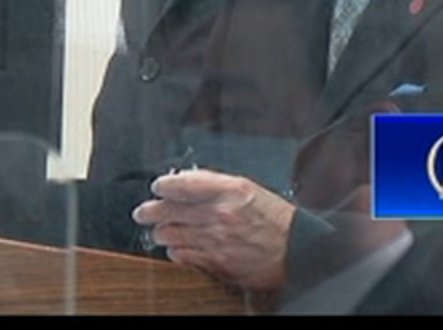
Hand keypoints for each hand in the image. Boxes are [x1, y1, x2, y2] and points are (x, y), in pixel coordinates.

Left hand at [132, 168, 293, 291]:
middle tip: (144, 212)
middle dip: (150, 211)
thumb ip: (213, 183)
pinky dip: (175, 252)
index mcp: (230, 191)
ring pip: (170, 235)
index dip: (163, 185)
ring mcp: (217, 241)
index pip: (182, 184)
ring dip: (161, 232)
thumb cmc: (274, 218)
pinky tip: (177, 248)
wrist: (298, 250)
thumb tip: (182, 180)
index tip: (158, 187)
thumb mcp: (247, 188)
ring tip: (160, 231)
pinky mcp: (217, 264)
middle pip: (169, 210)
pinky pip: (183, 257)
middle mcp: (221, 215)